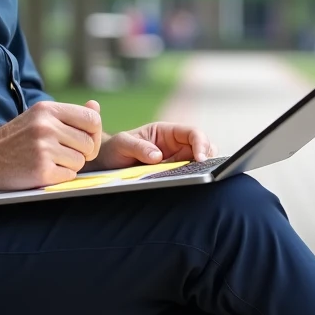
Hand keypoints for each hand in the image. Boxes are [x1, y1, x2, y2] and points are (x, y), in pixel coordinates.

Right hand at [0, 100, 103, 189]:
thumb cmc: (15, 139)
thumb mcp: (38, 117)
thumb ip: (68, 114)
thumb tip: (95, 106)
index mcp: (48, 109)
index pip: (92, 119)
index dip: (94, 133)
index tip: (83, 142)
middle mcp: (46, 126)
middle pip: (89, 144)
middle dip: (82, 153)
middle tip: (62, 155)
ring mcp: (43, 148)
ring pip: (80, 161)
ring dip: (70, 166)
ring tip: (49, 161)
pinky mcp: (41, 170)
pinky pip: (69, 176)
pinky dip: (59, 177)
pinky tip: (43, 171)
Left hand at [89, 121, 216, 171]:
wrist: (106, 164)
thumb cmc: (113, 149)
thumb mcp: (121, 144)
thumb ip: (138, 147)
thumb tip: (158, 156)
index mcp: (166, 131)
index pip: (191, 132)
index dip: (200, 143)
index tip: (200, 158)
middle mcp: (175, 145)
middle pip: (202, 146)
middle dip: (208, 156)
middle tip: (205, 169)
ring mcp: (176, 160)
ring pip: (200, 162)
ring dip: (204, 168)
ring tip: (202, 177)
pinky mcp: (173, 174)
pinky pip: (189, 175)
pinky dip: (195, 178)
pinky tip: (194, 183)